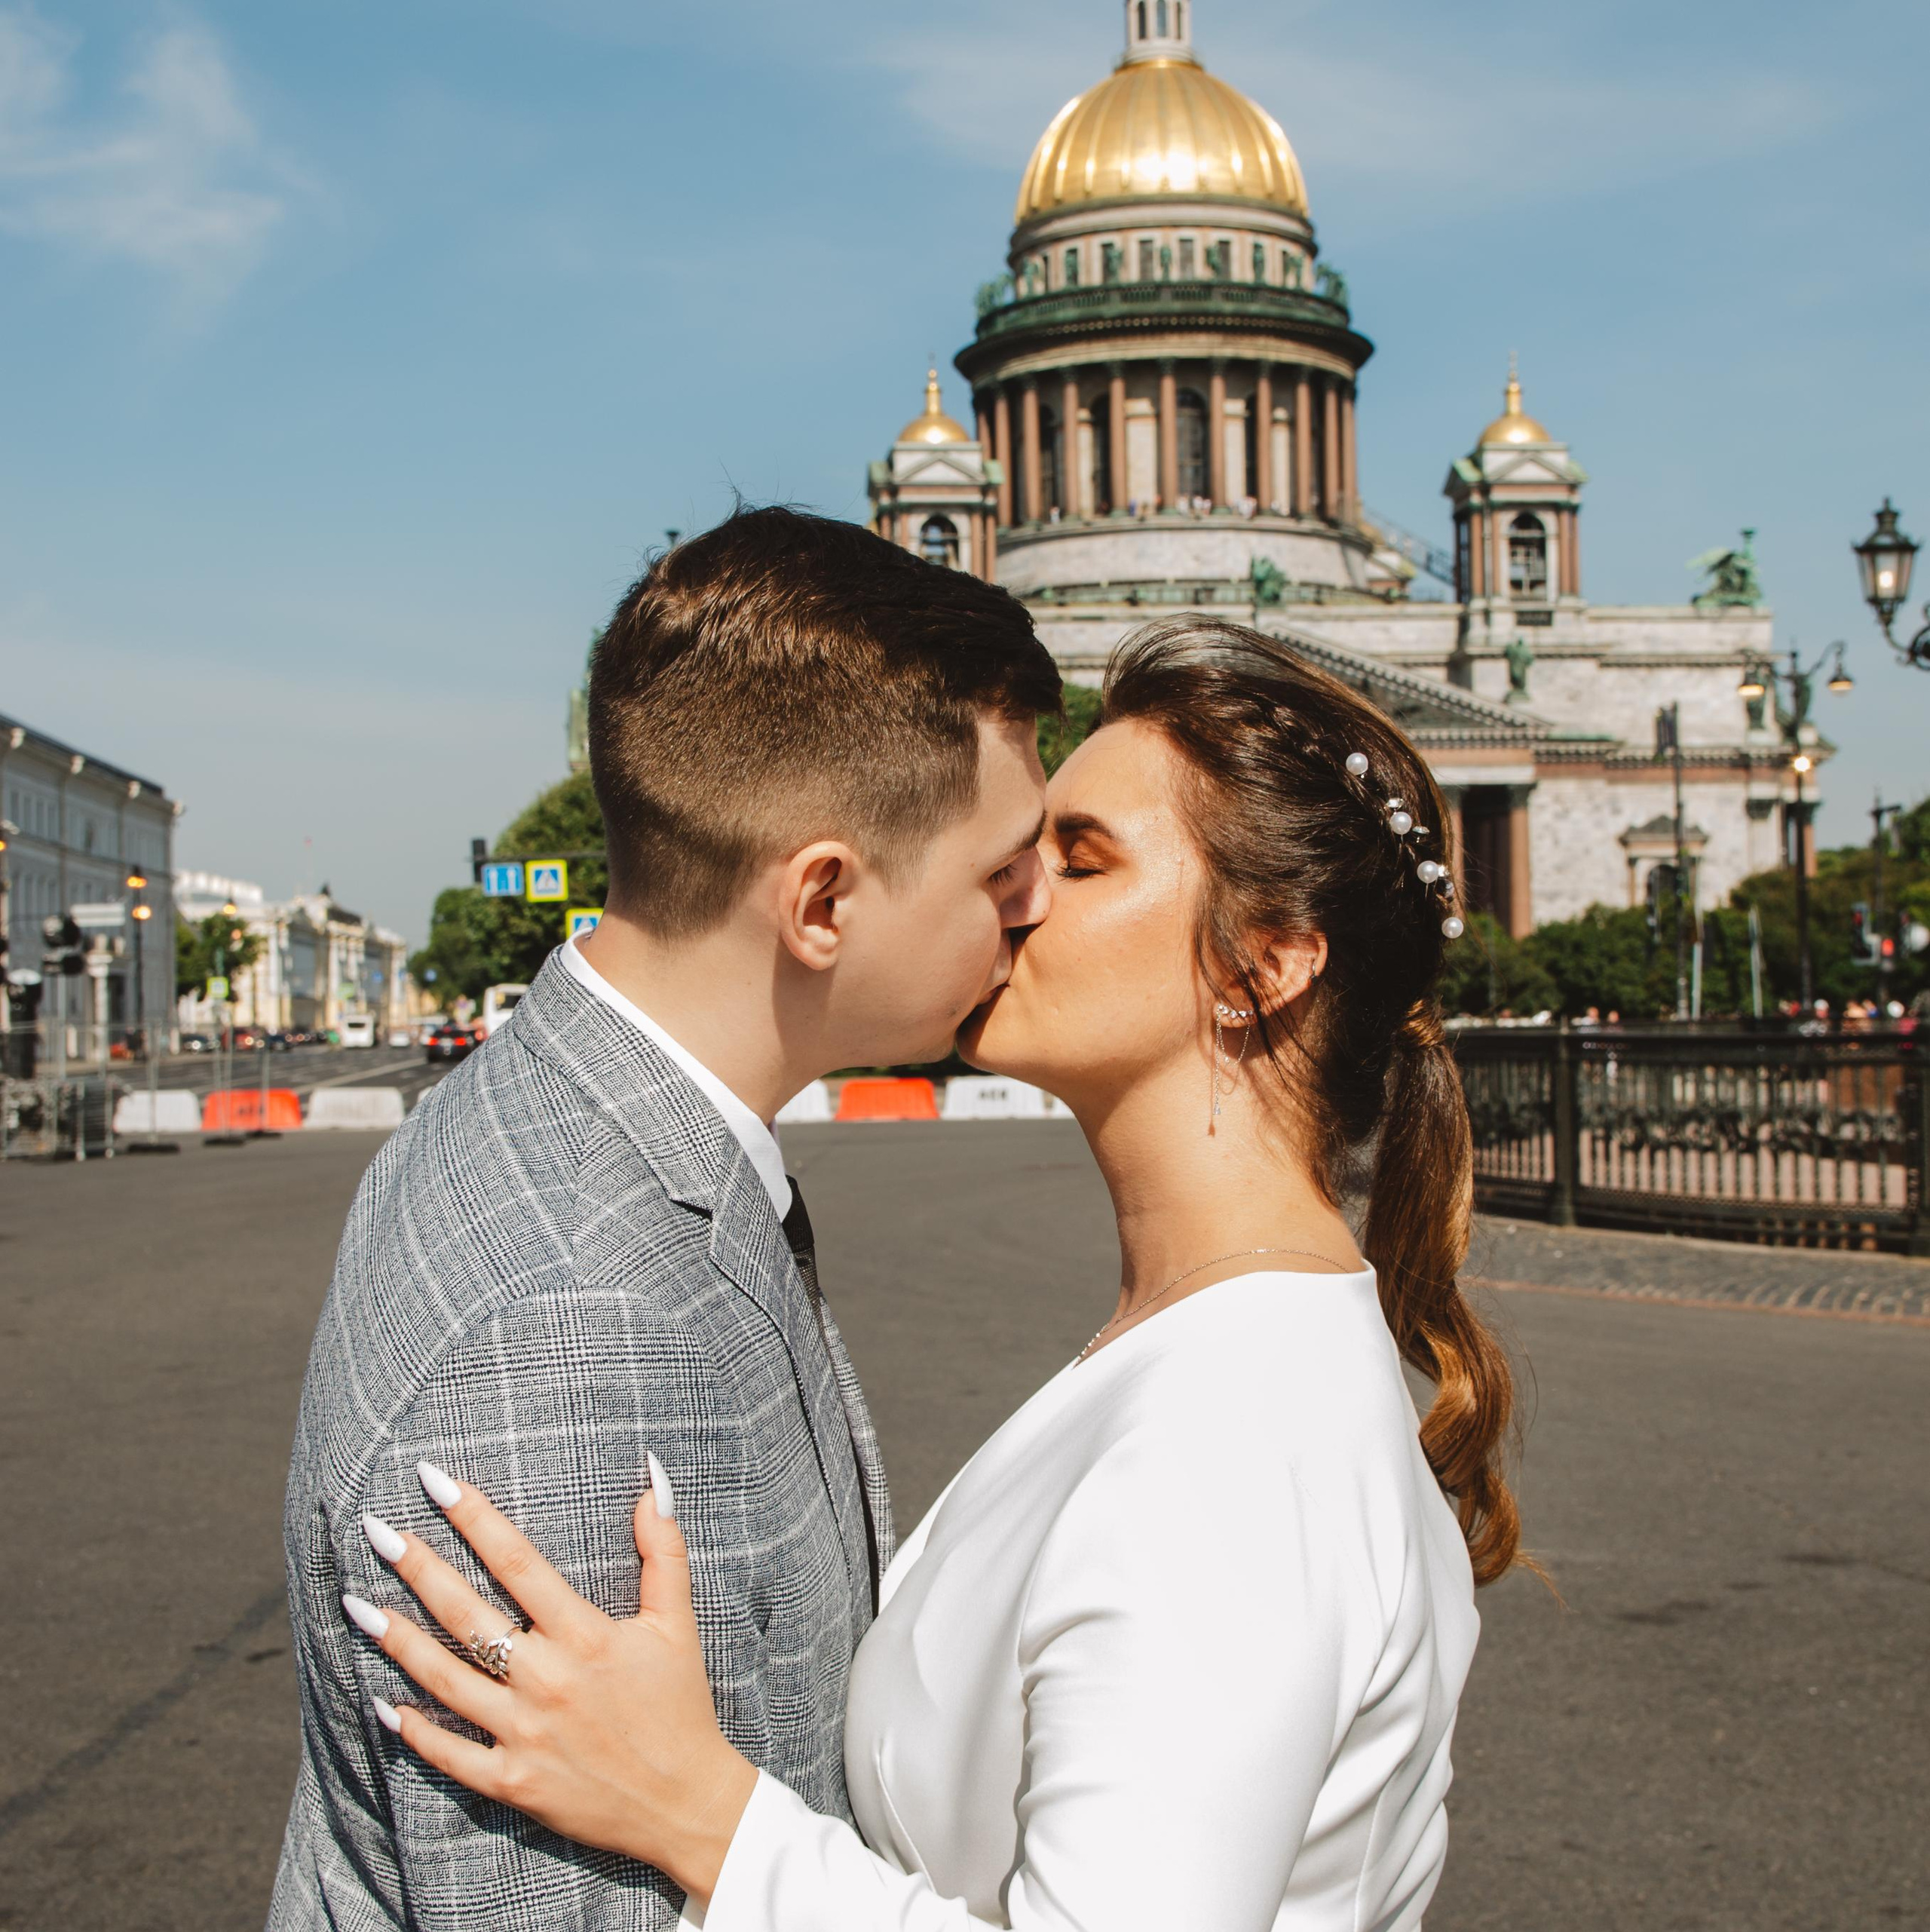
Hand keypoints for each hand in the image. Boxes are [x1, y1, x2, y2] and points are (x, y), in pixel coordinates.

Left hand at [342, 1457, 757, 1906]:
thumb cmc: (680, 1705)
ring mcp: (524, 1733)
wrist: (684, 1804)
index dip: (475, 1517)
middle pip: (468, 1614)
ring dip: (398, 1641)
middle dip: (418, 1568)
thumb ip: (663, 1550)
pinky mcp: (513, 1781)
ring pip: (446, 1680)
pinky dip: (414, 1731)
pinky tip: (382, 1703)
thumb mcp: (677, 1622)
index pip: (518, 1563)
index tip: (435, 1481)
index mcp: (586, 1636)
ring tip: (356, 1606)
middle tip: (378, 1531)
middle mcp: (547, 1680)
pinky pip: (450, 1755)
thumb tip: (650, 1479)